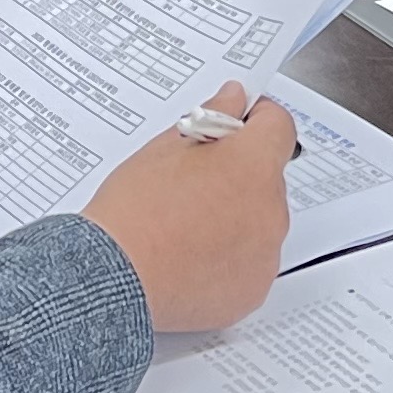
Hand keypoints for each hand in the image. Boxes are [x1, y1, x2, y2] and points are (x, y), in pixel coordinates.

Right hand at [84, 84, 295, 331]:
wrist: (115, 276)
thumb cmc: (136, 210)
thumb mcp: (168, 146)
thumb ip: (213, 116)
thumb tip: (234, 99)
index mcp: (254, 165)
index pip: (278, 127)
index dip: (256, 121)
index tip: (236, 124)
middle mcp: (271, 210)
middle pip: (267, 179)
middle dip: (239, 176)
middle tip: (194, 183)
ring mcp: (265, 255)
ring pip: (259, 224)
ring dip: (235, 219)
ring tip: (185, 226)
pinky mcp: (252, 292)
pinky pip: (249, 265)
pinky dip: (228, 261)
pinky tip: (191, 258)